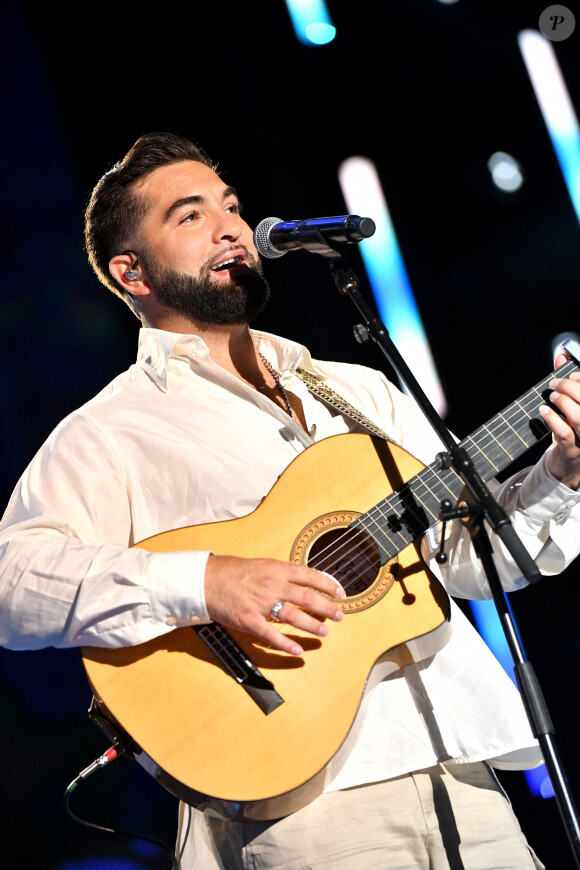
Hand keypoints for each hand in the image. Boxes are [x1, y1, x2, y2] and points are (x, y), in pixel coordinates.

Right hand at [204, 554, 344, 655]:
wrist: (206, 580)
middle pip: (307, 597)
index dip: (328, 584)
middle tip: (339, 616)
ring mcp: (261, 603)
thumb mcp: (261, 564)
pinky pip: (271, 635)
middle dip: (327, 608)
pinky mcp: (249, 620)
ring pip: (294, 616)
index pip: (310, 575)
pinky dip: (286, 644)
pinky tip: (298, 650)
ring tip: (324, 632)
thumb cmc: (231, 571)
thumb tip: (302, 580)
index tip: (340, 592)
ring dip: (312, 626)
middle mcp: (272, 584)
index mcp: (276, 569)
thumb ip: (281, 573)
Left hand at [540, 352, 579, 488]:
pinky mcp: (572, 450)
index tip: (572, 374)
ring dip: (565, 402)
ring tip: (552, 396)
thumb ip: (566, 381)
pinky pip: (565, 433)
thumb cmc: (570, 430)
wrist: (566, 464)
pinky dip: (553, 419)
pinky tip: (543, 411)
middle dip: (572, 388)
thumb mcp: (569, 405)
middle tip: (555, 383)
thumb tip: (561, 356)